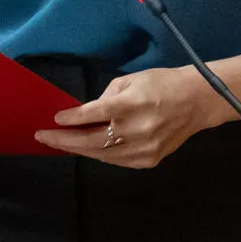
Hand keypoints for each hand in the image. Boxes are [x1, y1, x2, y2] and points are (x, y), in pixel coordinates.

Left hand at [33, 66, 226, 168]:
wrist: (197, 102)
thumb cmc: (161, 84)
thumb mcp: (130, 81)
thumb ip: (106, 98)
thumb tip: (86, 113)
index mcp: (130, 105)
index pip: (91, 115)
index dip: (70, 119)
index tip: (53, 120)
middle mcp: (136, 130)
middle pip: (91, 141)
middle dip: (64, 140)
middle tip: (43, 137)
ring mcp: (144, 149)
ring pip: (102, 155)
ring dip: (78, 149)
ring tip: (60, 143)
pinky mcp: (149, 160)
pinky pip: (116, 160)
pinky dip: (99, 154)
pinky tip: (85, 148)